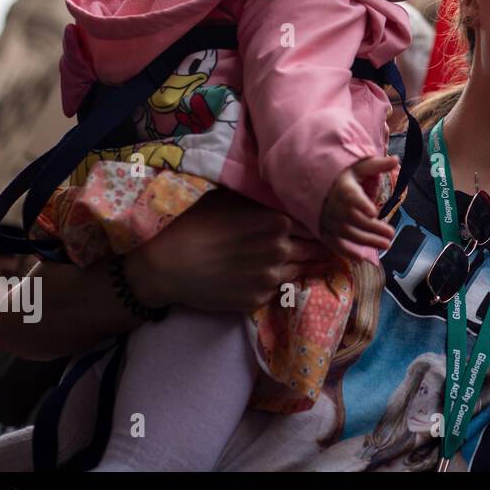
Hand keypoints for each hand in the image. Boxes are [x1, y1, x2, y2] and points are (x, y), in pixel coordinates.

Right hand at [126, 189, 329, 312]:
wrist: (168, 266)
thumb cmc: (196, 224)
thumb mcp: (229, 198)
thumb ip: (261, 197)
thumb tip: (281, 189)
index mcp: (278, 222)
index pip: (315, 224)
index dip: (317, 224)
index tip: (320, 224)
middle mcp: (281, 250)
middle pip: (315, 249)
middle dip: (316, 246)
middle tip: (317, 243)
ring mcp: (271, 279)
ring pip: (300, 271)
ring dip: (299, 264)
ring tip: (294, 258)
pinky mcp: (259, 300)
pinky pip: (279, 290)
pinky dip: (277, 283)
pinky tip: (266, 275)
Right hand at [320, 156, 398, 263]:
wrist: (310, 183)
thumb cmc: (339, 174)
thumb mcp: (357, 166)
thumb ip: (376, 165)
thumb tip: (396, 159)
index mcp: (342, 187)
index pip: (351, 196)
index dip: (361, 204)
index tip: (372, 211)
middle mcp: (333, 205)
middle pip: (355, 219)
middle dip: (374, 228)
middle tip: (391, 234)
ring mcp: (328, 219)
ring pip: (348, 233)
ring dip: (367, 241)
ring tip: (386, 245)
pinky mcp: (323, 229)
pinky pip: (334, 243)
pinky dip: (345, 251)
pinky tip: (360, 258)